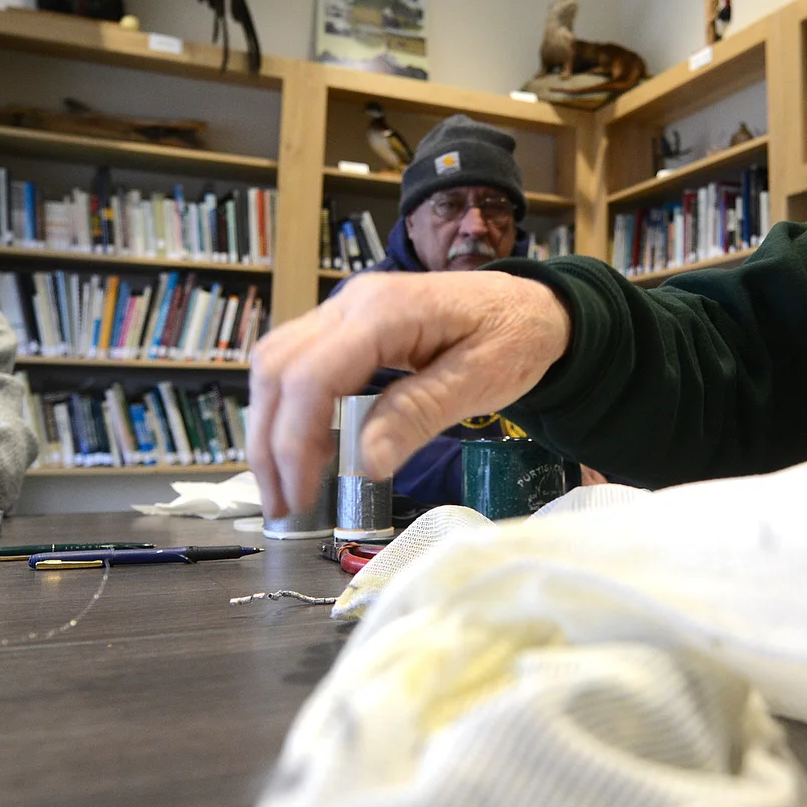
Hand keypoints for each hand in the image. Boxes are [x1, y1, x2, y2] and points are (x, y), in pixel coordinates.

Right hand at [250, 272, 572, 517]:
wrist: (536, 305)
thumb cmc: (517, 336)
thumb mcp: (481, 380)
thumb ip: (420, 414)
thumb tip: (364, 463)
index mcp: (386, 310)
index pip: (312, 377)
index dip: (295, 442)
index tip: (301, 496)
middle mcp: (352, 302)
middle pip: (278, 369)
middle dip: (270, 443)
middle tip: (284, 504)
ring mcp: (345, 309)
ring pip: (275, 364)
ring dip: (271, 427)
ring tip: (289, 485)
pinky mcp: (346, 325)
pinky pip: (297, 363)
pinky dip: (289, 409)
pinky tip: (308, 450)